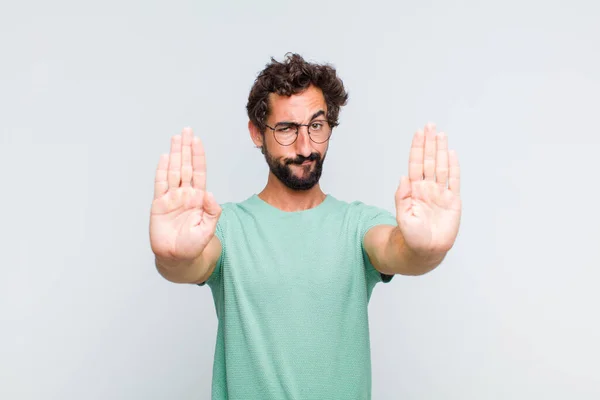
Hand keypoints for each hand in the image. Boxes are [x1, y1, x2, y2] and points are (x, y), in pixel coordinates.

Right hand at [149, 127, 220, 261]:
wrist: (177, 258)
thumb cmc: (194, 245)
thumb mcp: (208, 229)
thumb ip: (212, 212)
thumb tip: (210, 194)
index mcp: (198, 198)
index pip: (199, 172)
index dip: (198, 156)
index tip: (197, 140)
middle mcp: (185, 194)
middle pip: (186, 166)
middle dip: (186, 148)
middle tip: (186, 130)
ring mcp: (172, 198)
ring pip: (173, 171)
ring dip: (175, 154)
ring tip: (176, 137)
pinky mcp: (159, 205)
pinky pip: (160, 184)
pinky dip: (162, 170)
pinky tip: (164, 157)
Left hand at [394, 123, 460, 255]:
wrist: (426, 250)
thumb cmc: (412, 236)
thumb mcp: (402, 217)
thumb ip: (402, 197)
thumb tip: (403, 177)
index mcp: (414, 190)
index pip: (416, 164)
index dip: (417, 148)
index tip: (418, 133)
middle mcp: (427, 188)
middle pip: (429, 160)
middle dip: (429, 143)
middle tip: (430, 125)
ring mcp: (440, 193)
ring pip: (442, 167)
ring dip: (441, 150)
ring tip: (441, 134)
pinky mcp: (452, 201)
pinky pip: (454, 181)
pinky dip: (454, 167)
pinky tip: (452, 153)